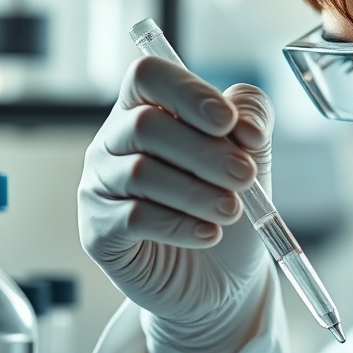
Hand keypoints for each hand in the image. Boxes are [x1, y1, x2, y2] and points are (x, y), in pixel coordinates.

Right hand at [78, 56, 275, 324]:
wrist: (224, 277)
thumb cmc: (229, 204)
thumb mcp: (254, 157)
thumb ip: (253, 120)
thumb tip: (244, 121)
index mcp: (148, 110)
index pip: (148, 75)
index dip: (188, 92)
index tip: (229, 123)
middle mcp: (115, 142)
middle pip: (146, 125)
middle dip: (205, 152)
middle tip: (245, 178)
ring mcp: (100, 186)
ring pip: (140, 173)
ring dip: (197, 192)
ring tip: (232, 211)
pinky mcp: (98, 231)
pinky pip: (133, 218)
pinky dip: (180, 226)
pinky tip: (209, 234)